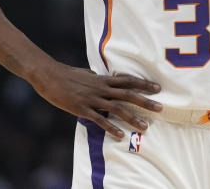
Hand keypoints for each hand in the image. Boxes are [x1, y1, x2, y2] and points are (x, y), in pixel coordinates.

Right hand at [31, 63, 162, 138]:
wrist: (49, 76)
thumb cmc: (66, 74)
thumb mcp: (85, 73)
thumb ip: (96, 77)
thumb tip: (102, 77)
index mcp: (102, 79)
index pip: (127, 80)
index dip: (143, 84)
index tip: (157, 88)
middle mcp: (101, 88)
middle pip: (128, 94)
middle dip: (145, 101)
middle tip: (160, 108)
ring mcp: (92, 98)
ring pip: (117, 108)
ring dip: (133, 118)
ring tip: (145, 126)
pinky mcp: (82, 108)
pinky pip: (100, 120)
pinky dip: (111, 127)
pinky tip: (121, 135)